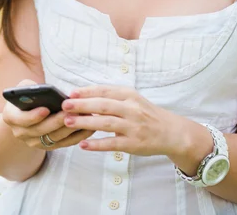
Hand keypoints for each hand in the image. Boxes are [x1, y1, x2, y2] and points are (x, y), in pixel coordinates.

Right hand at [2, 79, 93, 150]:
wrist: (23, 113)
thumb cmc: (26, 95)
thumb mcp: (23, 87)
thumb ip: (29, 87)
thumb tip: (42, 90)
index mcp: (11, 117)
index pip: (22, 119)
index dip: (33, 116)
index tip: (46, 109)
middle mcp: (20, 133)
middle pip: (41, 130)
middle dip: (58, 120)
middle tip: (72, 111)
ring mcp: (34, 142)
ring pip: (55, 138)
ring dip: (71, 128)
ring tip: (83, 116)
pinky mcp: (48, 146)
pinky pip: (64, 143)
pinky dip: (77, 136)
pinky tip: (89, 126)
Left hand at [61, 84, 186, 156]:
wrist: (171, 132)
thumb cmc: (146, 114)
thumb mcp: (133, 99)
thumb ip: (113, 98)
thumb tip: (85, 96)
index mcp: (130, 95)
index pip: (105, 91)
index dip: (87, 91)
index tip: (71, 92)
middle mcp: (131, 109)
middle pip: (103, 105)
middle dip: (82, 104)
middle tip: (65, 105)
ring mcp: (133, 127)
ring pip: (105, 123)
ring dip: (85, 122)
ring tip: (68, 121)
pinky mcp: (133, 144)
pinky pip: (112, 144)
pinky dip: (97, 144)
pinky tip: (83, 144)